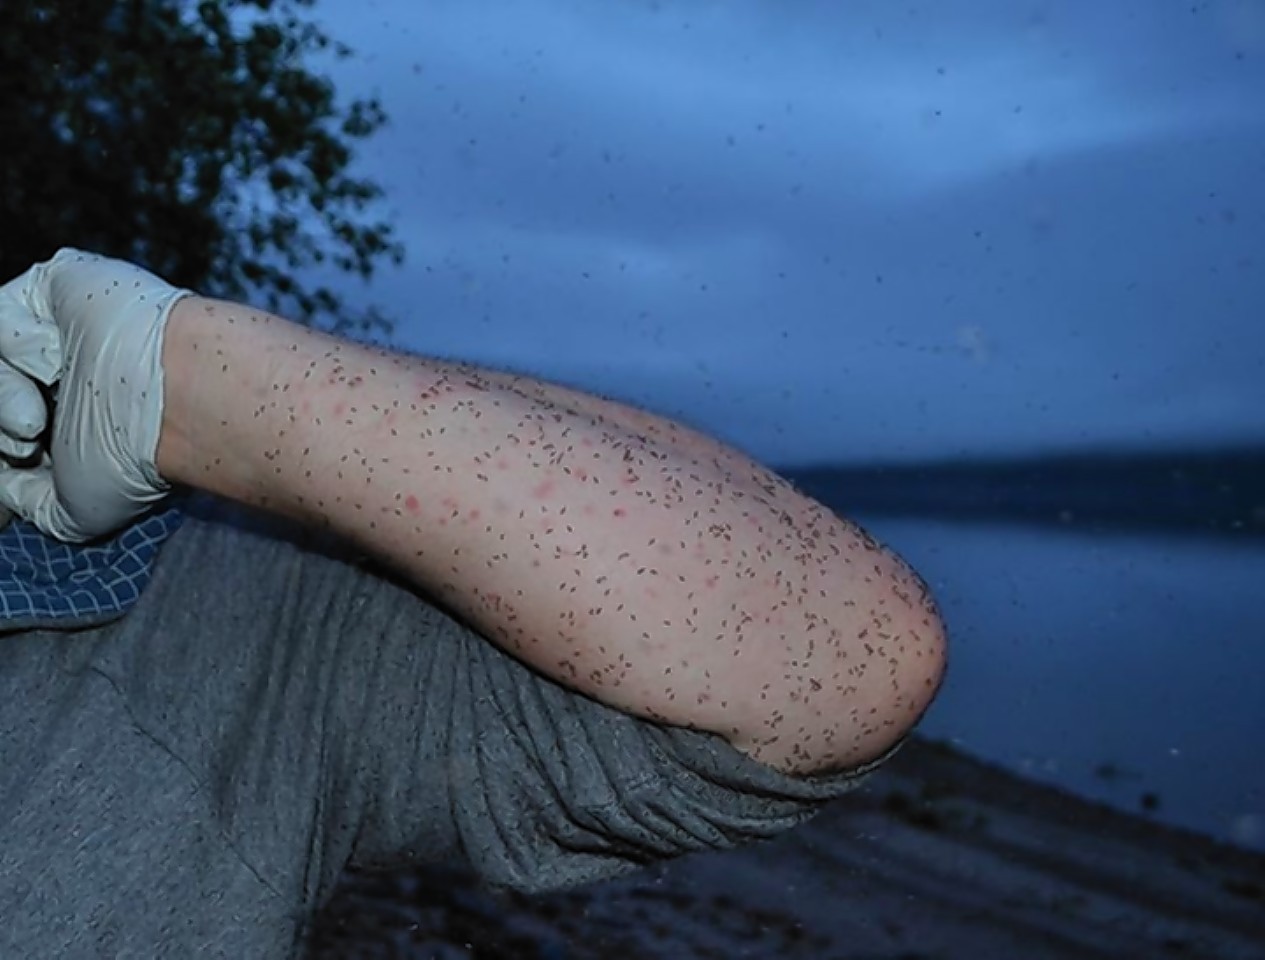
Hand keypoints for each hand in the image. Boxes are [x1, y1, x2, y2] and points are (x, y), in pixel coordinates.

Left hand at [0, 248, 192, 541]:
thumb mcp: (70, 508)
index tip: (28, 457)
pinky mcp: (58, 283)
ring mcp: (65, 324)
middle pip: (3, 386)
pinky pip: (0, 316)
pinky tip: (59, 362)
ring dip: (6, 392)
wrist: (165, 406)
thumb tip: (5, 484)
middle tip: (31, 437)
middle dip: (4, 418)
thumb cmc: (130, 459)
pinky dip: (18, 346)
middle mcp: (74, 367)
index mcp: (82, 412)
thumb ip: (28, 499)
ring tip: (40, 415)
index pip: (14, 422)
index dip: (9, 440)